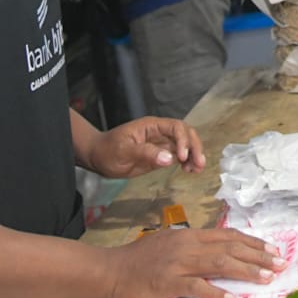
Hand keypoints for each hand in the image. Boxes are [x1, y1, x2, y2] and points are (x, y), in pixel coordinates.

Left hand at [85, 117, 205, 178]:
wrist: (98, 157)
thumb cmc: (108, 150)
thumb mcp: (124, 151)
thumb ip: (146, 153)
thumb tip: (169, 159)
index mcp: (152, 126)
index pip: (176, 128)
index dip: (183, 140)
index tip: (182, 157)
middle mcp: (160, 133)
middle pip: (186, 134)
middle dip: (195, 147)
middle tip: (199, 164)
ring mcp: (161, 144)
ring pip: (185, 145)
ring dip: (194, 155)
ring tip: (196, 169)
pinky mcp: (160, 155)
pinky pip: (178, 156)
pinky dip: (187, 162)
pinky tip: (189, 170)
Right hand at [107, 226, 286, 297]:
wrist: (113, 270)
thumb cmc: (141, 260)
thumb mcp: (172, 245)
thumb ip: (195, 248)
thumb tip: (221, 253)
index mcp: (191, 236)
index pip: (230, 236)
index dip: (254, 243)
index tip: (273, 250)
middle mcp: (189, 245)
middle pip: (231, 247)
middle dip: (259, 256)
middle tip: (280, 263)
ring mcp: (179, 263)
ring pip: (220, 263)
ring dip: (246, 271)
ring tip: (266, 278)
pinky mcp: (169, 282)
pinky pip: (197, 287)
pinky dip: (216, 292)